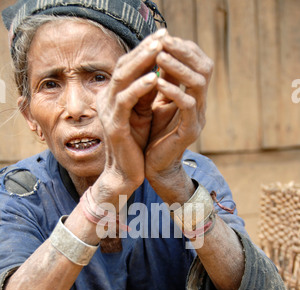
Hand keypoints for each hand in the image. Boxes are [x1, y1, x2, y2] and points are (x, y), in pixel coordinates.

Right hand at [95, 31, 164, 205]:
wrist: (126, 174)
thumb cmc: (135, 145)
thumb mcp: (143, 114)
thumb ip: (148, 93)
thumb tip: (162, 69)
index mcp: (113, 96)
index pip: (127, 66)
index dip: (144, 50)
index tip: (163, 35)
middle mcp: (106, 100)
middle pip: (123, 66)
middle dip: (144, 49)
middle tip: (162, 34)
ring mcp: (108, 112)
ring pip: (122, 79)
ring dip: (142, 62)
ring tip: (160, 48)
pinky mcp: (114, 125)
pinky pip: (126, 101)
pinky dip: (139, 88)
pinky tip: (154, 78)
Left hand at [145, 32, 212, 185]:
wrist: (155, 167)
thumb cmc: (154, 134)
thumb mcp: (158, 103)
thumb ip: (164, 81)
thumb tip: (160, 52)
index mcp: (194, 96)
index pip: (199, 63)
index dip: (185, 48)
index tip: (165, 37)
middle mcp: (200, 105)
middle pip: (204, 68)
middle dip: (184, 52)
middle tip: (163, 41)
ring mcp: (197, 118)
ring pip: (198, 84)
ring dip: (178, 68)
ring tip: (159, 57)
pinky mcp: (189, 132)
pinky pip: (187, 106)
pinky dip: (174, 92)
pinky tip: (158, 84)